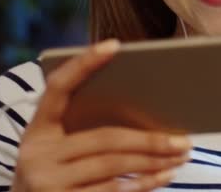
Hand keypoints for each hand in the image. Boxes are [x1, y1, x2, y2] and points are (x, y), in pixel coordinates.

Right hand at [12, 40, 191, 191]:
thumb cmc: (53, 176)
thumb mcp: (56, 150)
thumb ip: (83, 129)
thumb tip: (144, 111)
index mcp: (37, 130)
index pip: (58, 87)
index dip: (83, 64)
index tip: (113, 44)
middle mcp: (37, 154)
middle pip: (105, 137)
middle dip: (149, 139)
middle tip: (183, 139)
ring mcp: (48, 182)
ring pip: (114, 165)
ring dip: (154, 161)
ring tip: (180, 155)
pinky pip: (114, 191)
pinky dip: (144, 184)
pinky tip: (165, 176)